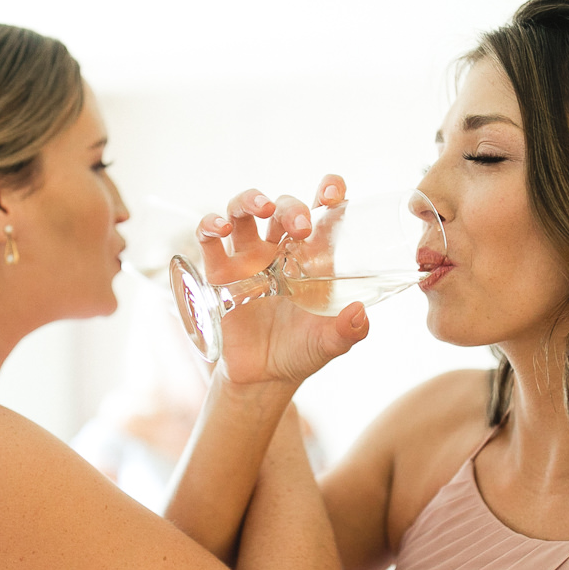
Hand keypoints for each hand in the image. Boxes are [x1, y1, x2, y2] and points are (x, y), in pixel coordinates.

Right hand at [197, 175, 367, 385]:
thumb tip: (359, 313)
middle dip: (291, 207)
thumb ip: (347, 330)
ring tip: (261, 208)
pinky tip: (220, 229)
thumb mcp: (329, 344)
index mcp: (311, 257)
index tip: (331, 192)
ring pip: (243, 211)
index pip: (321, 211)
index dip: (328, 191)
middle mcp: (278, 250)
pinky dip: (209, 226)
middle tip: (300, 226)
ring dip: (250, 200)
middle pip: (282, 208)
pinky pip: (209, 239)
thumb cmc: (300, 352)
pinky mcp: (219, 273)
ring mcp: (247, 259)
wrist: (263, 378)